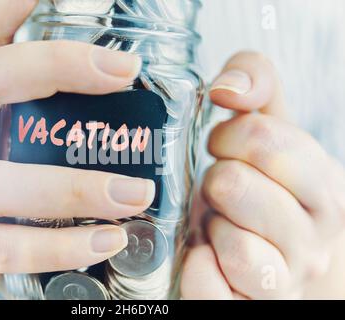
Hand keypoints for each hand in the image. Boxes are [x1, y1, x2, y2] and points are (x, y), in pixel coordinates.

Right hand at [0, 0, 153, 297]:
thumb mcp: (13, 151)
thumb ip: (55, 132)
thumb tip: (135, 122)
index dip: (12, 6)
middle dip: (55, 67)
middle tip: (124, 71)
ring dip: (74, 188)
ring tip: (133, 195)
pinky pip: (3, 249)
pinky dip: (60, 247)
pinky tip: (104, 242)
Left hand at [181, 52, 344, 298]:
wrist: (280, 257)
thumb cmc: (268, 189)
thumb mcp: (272, 128)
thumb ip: (257, 83)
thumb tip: (227, 86)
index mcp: (323, 187)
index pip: (265, 140)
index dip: (228, 136)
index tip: (222, 146)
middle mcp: (311, 240)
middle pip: (234, 185)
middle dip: (215, 179)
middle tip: (220, 187)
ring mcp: (281, 281)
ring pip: (234, 247)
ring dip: (211, 227)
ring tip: (218, 223)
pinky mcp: (247, 307)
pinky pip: (211, 290)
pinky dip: (198, 271)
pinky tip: (202, 255)